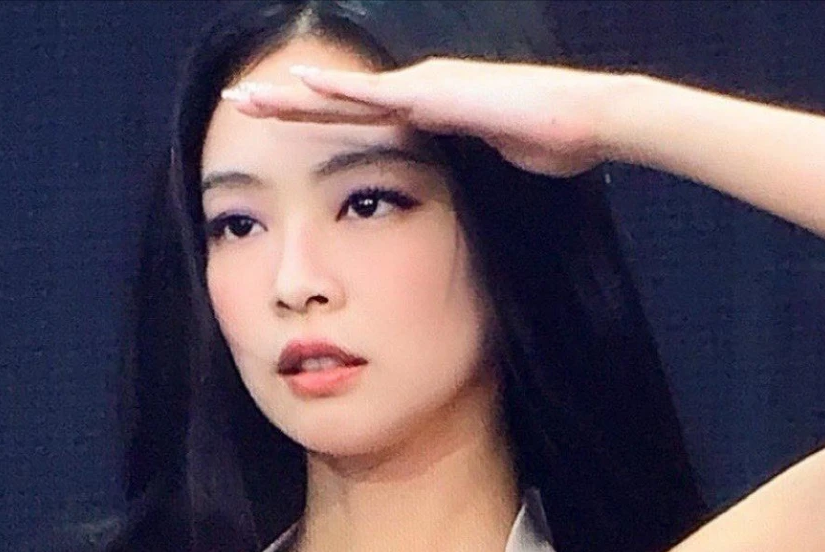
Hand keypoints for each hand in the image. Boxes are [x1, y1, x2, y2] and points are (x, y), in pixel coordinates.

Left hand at [221, 57, 627, 177]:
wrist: (585, 120)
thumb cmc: (551, 142)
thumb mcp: (493, 162)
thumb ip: (467, 168)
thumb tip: (456, 192)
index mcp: (426, 110)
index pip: (356, 118)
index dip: (313, 119)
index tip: (274, 123)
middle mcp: (416, 92)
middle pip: (336, 103)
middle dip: (284, 106)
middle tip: (239, 104)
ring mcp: (423, 88)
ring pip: (343, 95)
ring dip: (293, 98)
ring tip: (248, 98)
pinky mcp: (436, 93)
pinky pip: (376, 94)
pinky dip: (337, 91)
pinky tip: (300, 86)